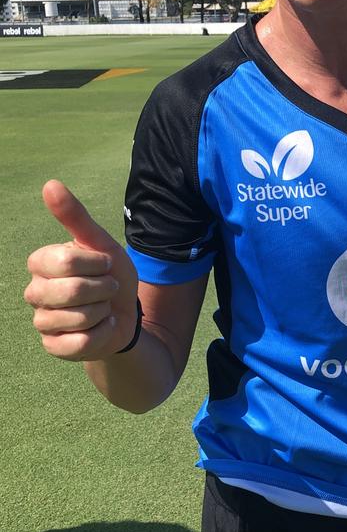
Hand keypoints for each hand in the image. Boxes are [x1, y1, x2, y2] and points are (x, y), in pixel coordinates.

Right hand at [24, 180, 138, 359]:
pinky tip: (102, 327)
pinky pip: (80, 342)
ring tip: (102, 307)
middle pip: (73, 291)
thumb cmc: (110, 275)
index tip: (104, 264)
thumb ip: (75, 217)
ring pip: (79, 318)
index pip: (67, 261)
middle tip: (106, 288)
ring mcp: (41, 321)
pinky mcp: (54, 347)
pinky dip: (103, 333)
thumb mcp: (101, 244)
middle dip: (103, 289)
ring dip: (104, 311)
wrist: (126, 313)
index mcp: (41, 262)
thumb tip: (50, 184)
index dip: (97, 264)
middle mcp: (34, 291)